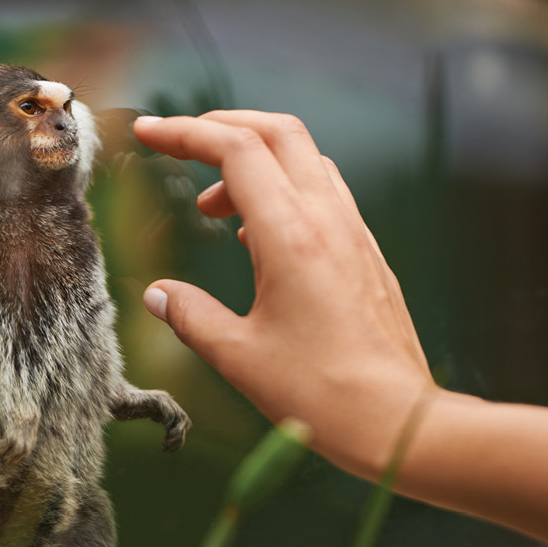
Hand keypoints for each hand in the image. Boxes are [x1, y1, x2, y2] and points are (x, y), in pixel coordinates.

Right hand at [133, 111, 435, 476]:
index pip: (236, 149)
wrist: (398, 420)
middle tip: (182, 146)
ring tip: (214, 208)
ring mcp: (354, 233)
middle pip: (277, 133)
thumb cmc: (320, 393)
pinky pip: (324, 195)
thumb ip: (191, 316)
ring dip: (256, 162)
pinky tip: (260, 237)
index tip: (148, 132)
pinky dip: (284, 191)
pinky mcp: (367, 253)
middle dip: (224, 126)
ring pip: (305, 160)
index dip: (186, 132)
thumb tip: (157, 296)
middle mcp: (327, 219)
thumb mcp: (239, 356)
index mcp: (291, 235)